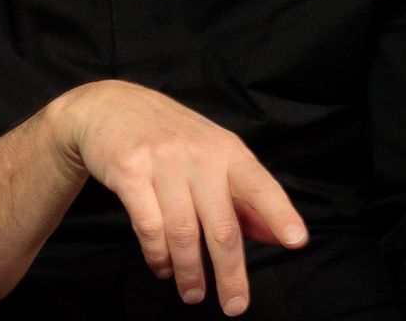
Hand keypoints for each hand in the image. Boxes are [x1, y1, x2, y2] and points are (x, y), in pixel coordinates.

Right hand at [52, 80, 305, 315]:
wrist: (110, 105)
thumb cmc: (170, 136)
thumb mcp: (213, 154)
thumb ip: (243, 196)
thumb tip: (275, 235)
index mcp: (227, 150)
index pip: (259, 185)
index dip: (279, 214)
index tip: (296, 241)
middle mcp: (198, 155)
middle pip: (221, 224)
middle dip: (230, 272)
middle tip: (235, 305)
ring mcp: (162, 163)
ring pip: (183, 232)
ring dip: (189, 271)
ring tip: (193, 293)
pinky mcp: (129, 172)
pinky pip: (148, 226)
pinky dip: (157, 255)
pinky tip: (162, 267)